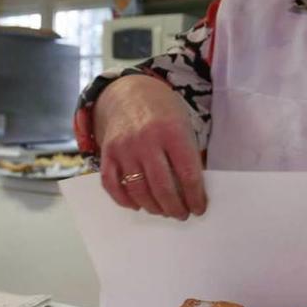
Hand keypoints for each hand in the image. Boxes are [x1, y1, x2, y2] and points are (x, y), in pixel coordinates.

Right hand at [94, 75, 206, 219]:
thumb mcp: (183, 125)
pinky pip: (112, 185)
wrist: (130, 91)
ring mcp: (124, 147)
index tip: (199, 208)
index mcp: (172, 132)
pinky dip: (124, 200)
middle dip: (175, 207)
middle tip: (181, 214)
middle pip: (162, 187)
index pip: (188, 174)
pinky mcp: (107, 153)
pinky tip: (137, 205)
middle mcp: (146, 140)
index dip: (195, 197)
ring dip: (153, 207)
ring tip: (163, 211)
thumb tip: (193, 191)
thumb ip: (187, 155)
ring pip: (138, 190)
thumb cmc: (163, 112)